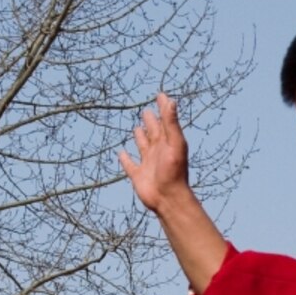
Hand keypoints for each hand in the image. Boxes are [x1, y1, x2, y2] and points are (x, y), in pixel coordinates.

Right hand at [118, 93, 191, 210]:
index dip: (163, 108)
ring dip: (140, 138)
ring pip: (142, 146)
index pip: (165, 121)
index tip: (160, 95)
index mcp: (167, 142)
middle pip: (153, 132)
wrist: (168, 198)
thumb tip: (170, 101)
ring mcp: (147, 163)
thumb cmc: (173, 171)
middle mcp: (158, 151)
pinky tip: (121, 153)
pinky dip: (125, 159)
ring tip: (137, 128)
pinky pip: (130, 165)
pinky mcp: (138, 175)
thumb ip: (171, 123)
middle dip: (150, 122)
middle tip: (146, 111)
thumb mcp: (174, 143)